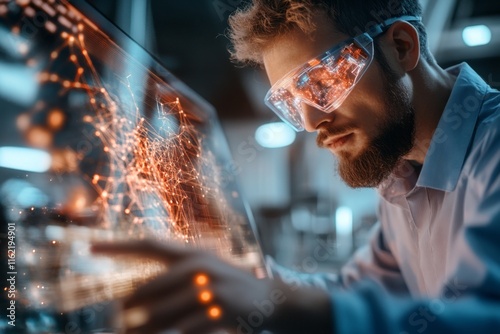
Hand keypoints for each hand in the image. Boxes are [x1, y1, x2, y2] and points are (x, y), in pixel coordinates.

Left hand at [91, 240, 332, 333]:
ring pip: (162, 313)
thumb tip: (131, 300)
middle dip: (130, 308)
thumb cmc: (230, 285)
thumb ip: (173, 278)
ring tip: (129, 333)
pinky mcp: (219, 310)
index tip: (88, 247)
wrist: (269, 299)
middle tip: (118, 320)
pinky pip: (185, 329)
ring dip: (143, 328)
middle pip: (149, 288)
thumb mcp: (205, 273)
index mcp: (192, 253)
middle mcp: (199, 266)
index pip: (149, 245)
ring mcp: (210, 288)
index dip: (118, 245)